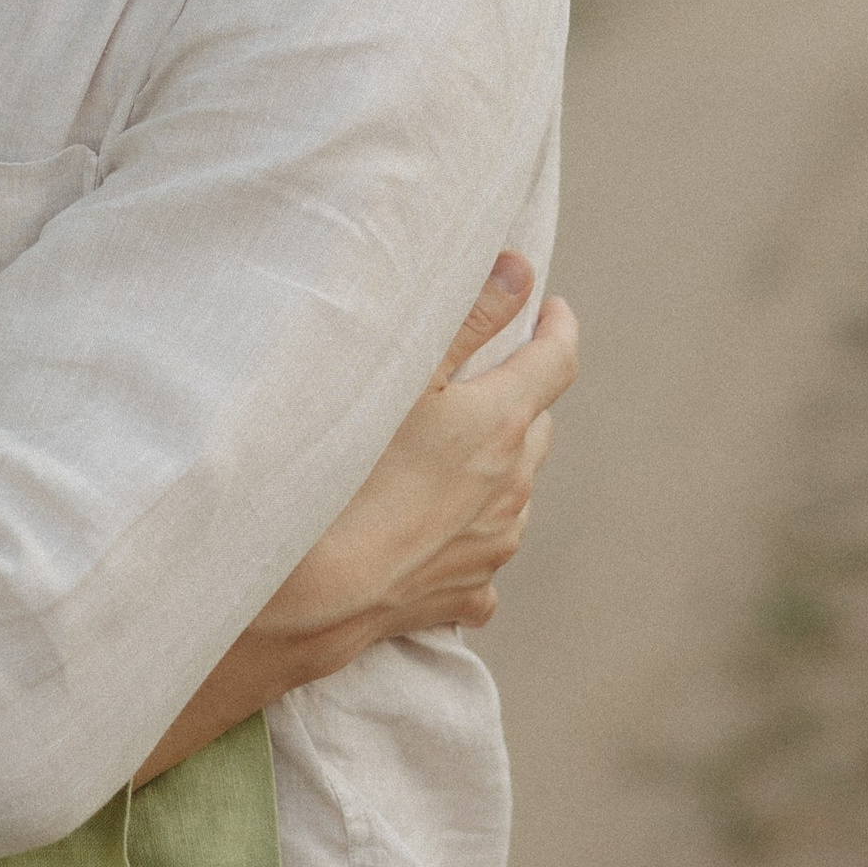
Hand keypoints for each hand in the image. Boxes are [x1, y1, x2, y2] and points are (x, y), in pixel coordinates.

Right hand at [137, 256, 576, 776]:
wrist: (309, 593)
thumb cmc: (345, 473)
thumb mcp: (402, 375)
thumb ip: (467, 316)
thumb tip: (520, 270)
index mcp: (502, 424)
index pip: (557, 360)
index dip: (557, 328)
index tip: (552, 311)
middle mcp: (512, 488)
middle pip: (535, 428)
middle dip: (518, 398)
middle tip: (481, 380)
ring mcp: (493, 548)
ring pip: (513, 493)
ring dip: (494, 468)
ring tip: (445, 458)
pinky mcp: (465, 596)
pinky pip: (482, 562)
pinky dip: (467, 540)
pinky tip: (433, 536)